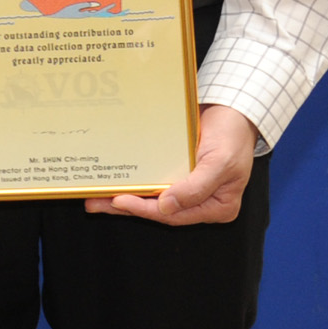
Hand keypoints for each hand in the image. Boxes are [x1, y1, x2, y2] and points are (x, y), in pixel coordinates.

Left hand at [90, 104, 257, 224]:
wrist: (232, 112)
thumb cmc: (232, 137)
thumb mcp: (220, 162)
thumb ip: (196, 187)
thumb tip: (167, 207)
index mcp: (217, 207)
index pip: (175, 216)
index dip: (145, 210)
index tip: (120, 202)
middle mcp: (200, 202)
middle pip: (159, 210)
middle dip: (127, 208)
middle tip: (95, 204)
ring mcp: (187, 189)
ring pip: (152, 199)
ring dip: (124, 198)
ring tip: (95, 198)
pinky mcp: (176, 174)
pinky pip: (152, 182)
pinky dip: (134, 184)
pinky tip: (112, 183)